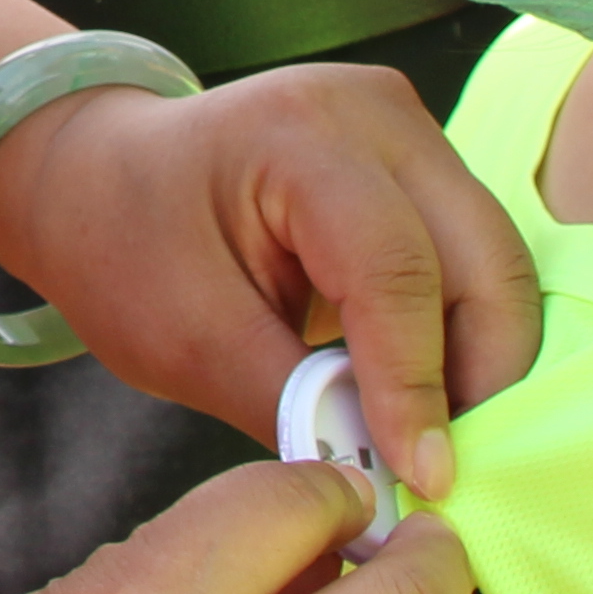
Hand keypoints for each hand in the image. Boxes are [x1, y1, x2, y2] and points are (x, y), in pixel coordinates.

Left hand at [0, 62, 542, 502]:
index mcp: (297, 134)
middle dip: (480, 376)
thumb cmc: (125, 245)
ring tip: (439, 443)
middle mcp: (375, 112)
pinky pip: (473, 255)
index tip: (425, 478)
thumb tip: (386, 481)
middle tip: (452, 474)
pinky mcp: (422, 161)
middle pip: (481, 258)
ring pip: (494, 261)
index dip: (418, 384)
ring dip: (479, 359)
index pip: (394, 269)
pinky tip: (431, 396)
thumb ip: (291, 406)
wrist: (99, 177)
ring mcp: (409, 128)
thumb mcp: (187, 339)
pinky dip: (463, 331)